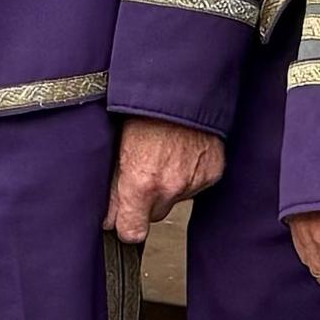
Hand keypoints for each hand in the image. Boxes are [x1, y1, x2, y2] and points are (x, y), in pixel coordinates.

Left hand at [107, 115, 221, 241]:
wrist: (181, 86)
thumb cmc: (144, 107)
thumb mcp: (116, 146)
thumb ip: (112, 185)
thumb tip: (107, 215)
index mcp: (140, 183)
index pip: (131, 232)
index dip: (124, 225)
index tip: (119, 217)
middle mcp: (169, 187)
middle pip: (153, 216)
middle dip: (145, 203)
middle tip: (141, 173)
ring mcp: (194, 182)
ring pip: (174, 199)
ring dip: (168, 187)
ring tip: (162, 155)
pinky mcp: (212, 173)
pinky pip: (195, 185)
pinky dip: (187, 175)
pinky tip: (180, 153)